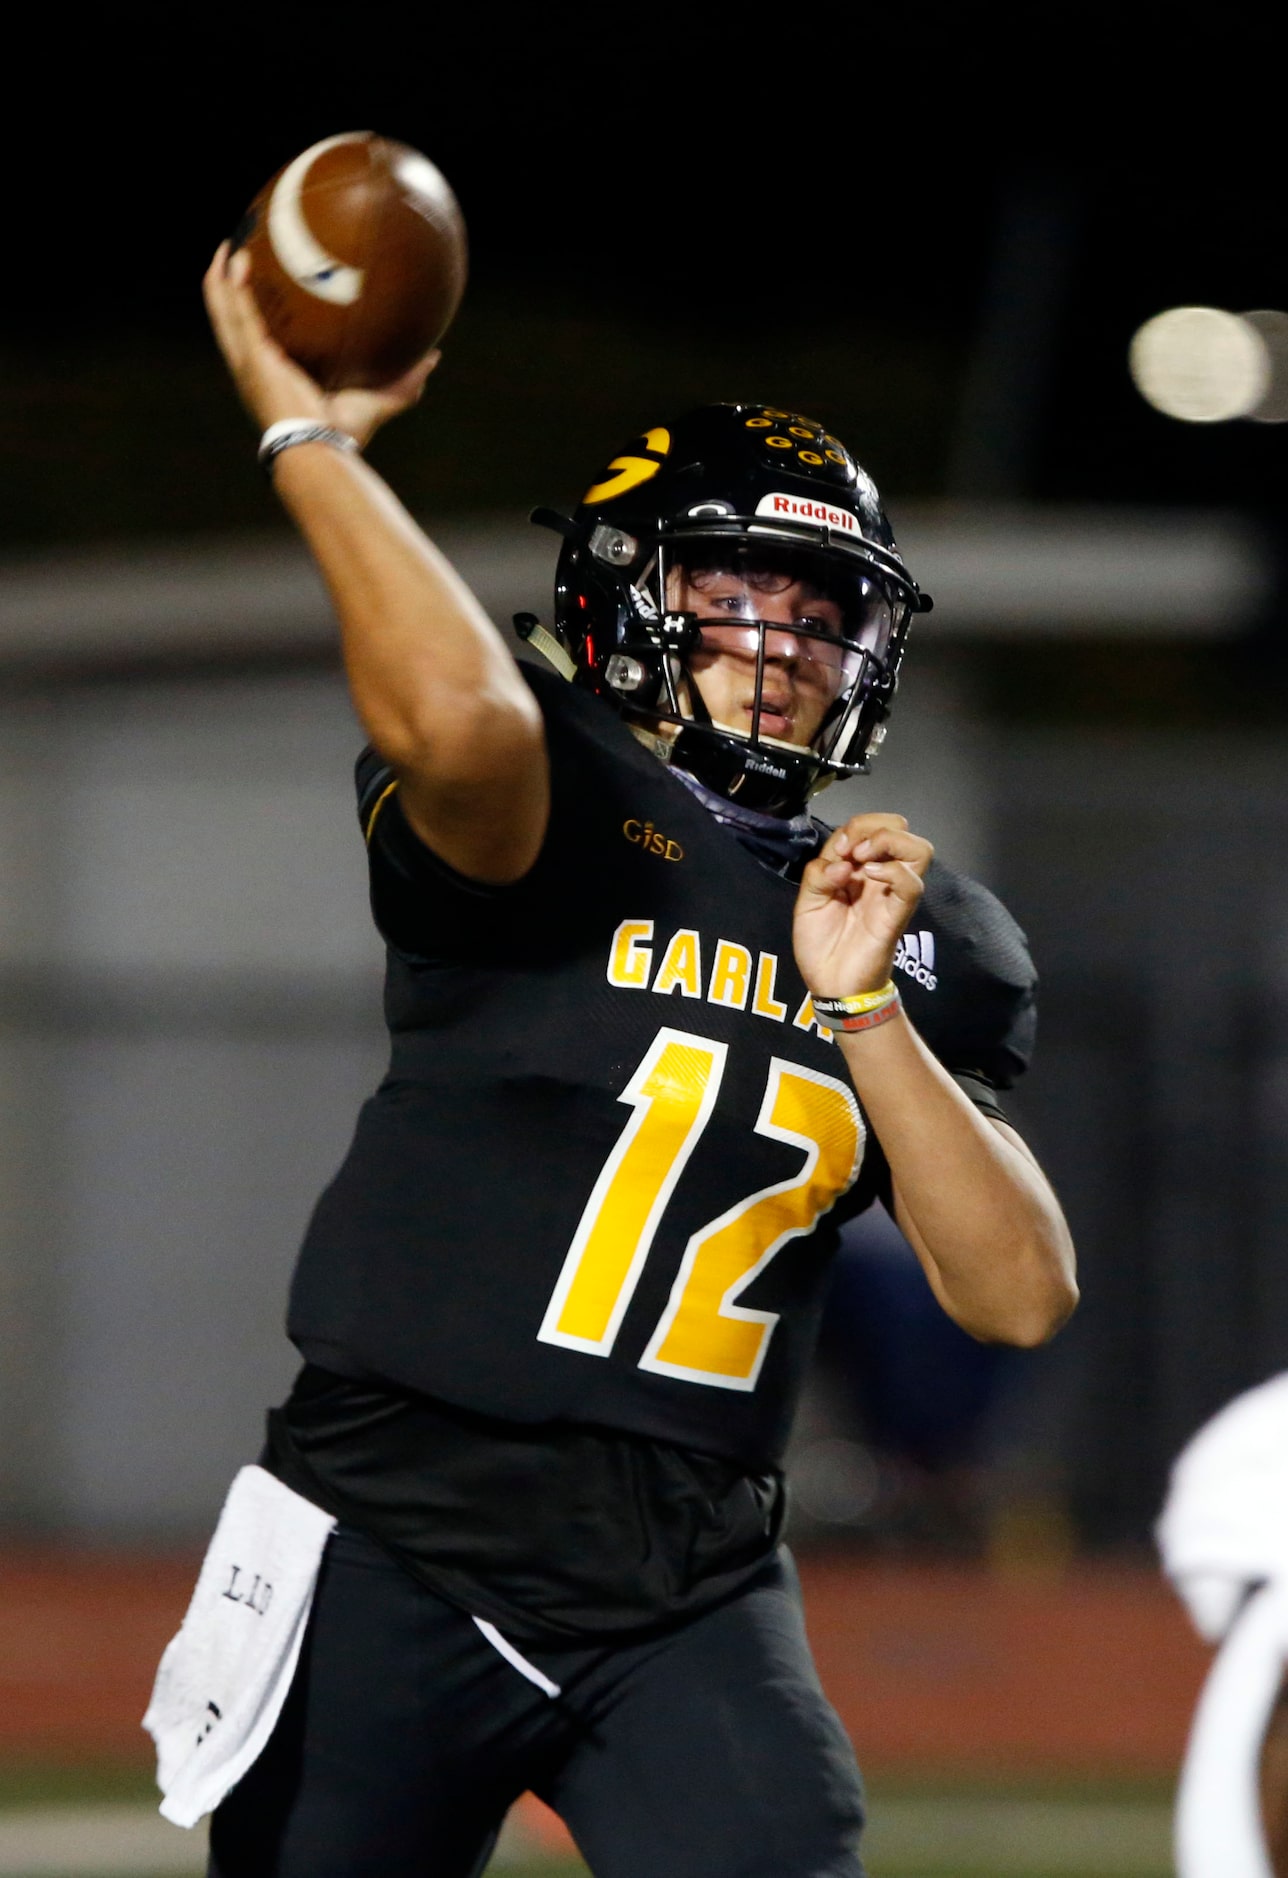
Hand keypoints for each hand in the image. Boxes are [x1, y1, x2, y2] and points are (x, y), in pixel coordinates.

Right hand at [201, 242, 439, 450]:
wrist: (319, 448)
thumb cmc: (340, 436)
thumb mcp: (376, 401)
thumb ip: (403, 381)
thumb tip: (432, 358)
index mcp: (274, 375)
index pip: (259, 337)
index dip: (256, 313)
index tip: (265, 285)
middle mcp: (254, 367)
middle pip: (231, 319)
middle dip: (228, 286)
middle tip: (237, 252)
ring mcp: (248, 362)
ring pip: (225, 310)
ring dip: (222, 276)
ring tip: (229, 243)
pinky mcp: (251, 357)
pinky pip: (237, 312)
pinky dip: (232, 285)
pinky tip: (236, 256)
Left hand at [793, 814, 932, 998]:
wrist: (830, 983)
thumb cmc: (820, 944)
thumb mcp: (807, 902)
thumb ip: (819, 873)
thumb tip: (844, 862)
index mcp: (857, 868)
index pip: (870, 826)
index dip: (854, 828)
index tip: (836, 851)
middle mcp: (880, 875)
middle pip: (900, 827)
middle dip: (874, 826)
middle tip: (851, 851)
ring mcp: (892, 893)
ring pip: (919, 849)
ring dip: (888, 842)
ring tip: (862, 859)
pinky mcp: (898, 914)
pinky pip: (913, 884)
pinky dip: (892, 871)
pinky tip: (868, 877)